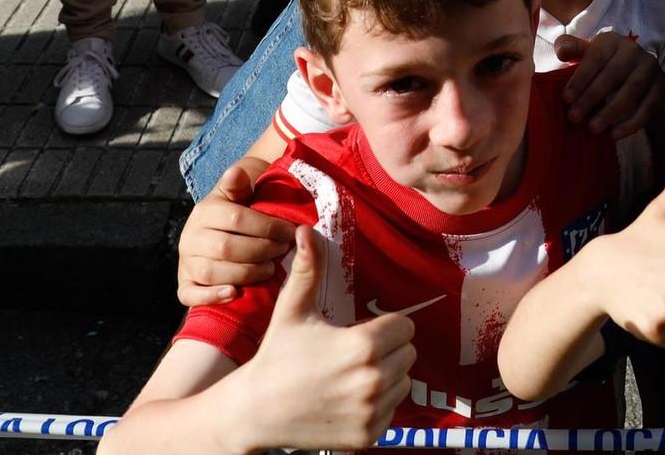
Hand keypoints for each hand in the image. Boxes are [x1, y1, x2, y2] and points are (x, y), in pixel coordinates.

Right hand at [176, 159, 294, 306]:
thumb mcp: (239, 192)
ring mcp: (186, 262)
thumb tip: (235, 172)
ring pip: (212, 272)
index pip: (237, 219)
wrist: (216, 227)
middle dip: (261, 250)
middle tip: (283, 251)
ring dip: (245, 273)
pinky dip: (211, 296)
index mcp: (205, 211)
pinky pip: (190, 294)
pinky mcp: (184, 283)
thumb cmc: (237, 209)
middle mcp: (190, 237)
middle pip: (227, 248)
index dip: (267, 227)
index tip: (290, 232)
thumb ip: (239, 183)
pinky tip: (234, 293)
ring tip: (270, 269)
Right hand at [230, 224, 417, 451]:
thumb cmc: (276, 358)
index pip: (405, 327)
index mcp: (363, 346)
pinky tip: (348, 398)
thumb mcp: (292, 311)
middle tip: (352, 353)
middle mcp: (374, 380)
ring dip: (386, 377)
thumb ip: (309, 270)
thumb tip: (307, 230)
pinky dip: (377, 404)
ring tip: (350, 375)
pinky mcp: (368, 436)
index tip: (360, 330)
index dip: (385, 326)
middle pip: (408, 354)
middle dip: (387, 350)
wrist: (256, 412)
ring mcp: (372, 412)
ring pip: (404, 382)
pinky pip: (392, 410)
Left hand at [552, 31, 664, 138]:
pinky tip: (615, 135)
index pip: (596, 58)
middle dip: (592, 97)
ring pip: (632, 91)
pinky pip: (649, 107)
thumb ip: (570, 48)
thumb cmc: (601, 63)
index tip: (566, 99)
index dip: (581, 79)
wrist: (632, 69)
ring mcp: (651, 68)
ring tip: (593, 128)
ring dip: (612, 112)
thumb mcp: (585, 52)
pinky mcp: (662, 86)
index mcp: (612, 41)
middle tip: (574, 117)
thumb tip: (563, 52)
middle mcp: (634, 51)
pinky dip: (632, 123)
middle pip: (613, 74)